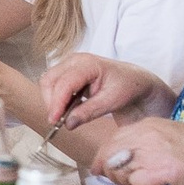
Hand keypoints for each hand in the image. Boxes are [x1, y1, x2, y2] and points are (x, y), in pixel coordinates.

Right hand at [42, 53, 170, 127]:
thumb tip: (68, 123)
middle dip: (51, 102)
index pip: (64, 83)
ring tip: (66, 115)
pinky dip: (57, 99)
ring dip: (53, 101)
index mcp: (88, 64)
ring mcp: (70, 65)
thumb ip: (89, 112)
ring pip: (49, 82)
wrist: (135, 81)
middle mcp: (75, 61)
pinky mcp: (68, 72)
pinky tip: (69, 108)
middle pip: (50, 80)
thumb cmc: (127, 87)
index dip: (57, 103)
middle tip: (58, 121)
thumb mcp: (112, 101)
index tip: (55, 121)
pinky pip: (54, 85)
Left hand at [91, 117, 183, 184]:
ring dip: (133, 184)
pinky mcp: (162, 169)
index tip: (100, 171)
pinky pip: (138, 184)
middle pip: (110, 157)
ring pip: (121, 173)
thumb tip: (111, 161)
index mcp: (147, 125)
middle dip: (114, 174)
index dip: (102, 159)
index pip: (112, 140)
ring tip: (152, 183)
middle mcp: (147, 135)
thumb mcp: (166, 137)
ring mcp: (154, 151)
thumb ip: (141, 144)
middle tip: (132, 182)